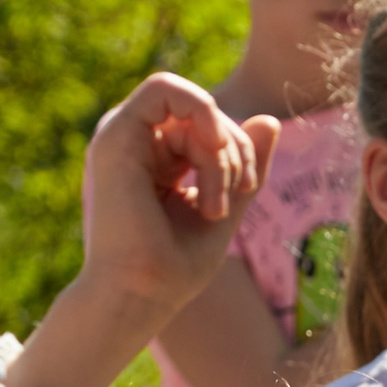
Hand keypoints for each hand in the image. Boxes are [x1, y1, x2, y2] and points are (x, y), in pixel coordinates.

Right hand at [78, 72, 280, 315]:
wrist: (141, 295)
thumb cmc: (176, 266)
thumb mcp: (227, 205)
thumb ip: (246, 164)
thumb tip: (271, 120)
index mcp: (156, 158)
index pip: (209, 124)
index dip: (239, 145)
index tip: (244, 189)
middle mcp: (136, 143)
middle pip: (206, 112)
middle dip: (236, 148)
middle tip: (235, 196)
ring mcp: (121, 136)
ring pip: (193, 104)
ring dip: (222, 150)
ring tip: (214, 204)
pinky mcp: (115, 135)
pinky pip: (166, 90)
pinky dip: (203, 116)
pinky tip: (214, 155)